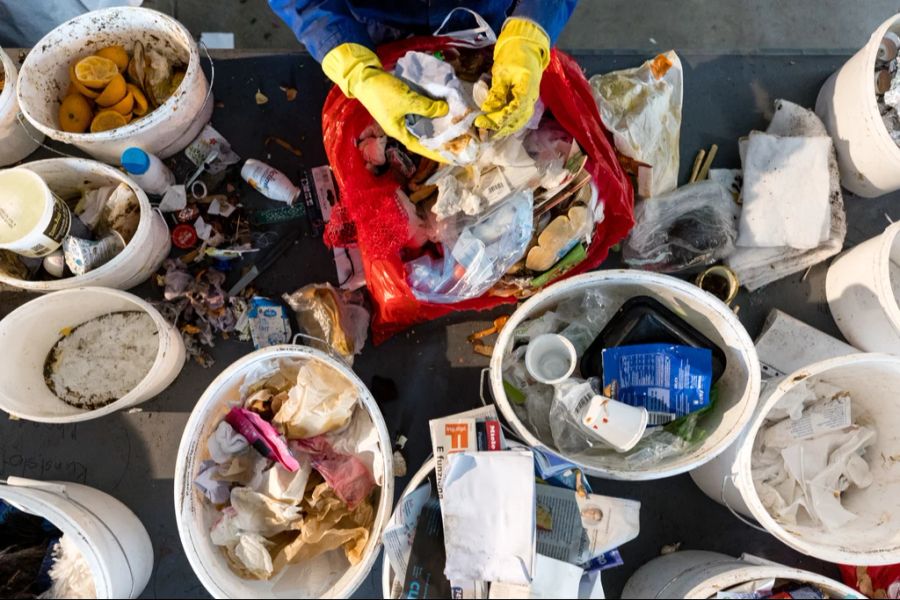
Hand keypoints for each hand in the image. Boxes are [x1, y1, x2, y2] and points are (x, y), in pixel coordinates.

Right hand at [322, 43, 448, 162]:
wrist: (365, 76)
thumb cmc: (383, 93)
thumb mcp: (407, 100)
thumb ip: (427, 107)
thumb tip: (445, 110)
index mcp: (399, 132)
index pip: (421, 147)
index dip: (436, 152)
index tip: (451, 156)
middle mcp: (400, 127)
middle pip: (423, 136)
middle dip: (438, 138)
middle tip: (457, 140)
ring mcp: (400, 116)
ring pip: (422, 124)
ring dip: (435, 124)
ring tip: (452, 125)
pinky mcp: (401, 105)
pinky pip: (419, 112)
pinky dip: (429, 112)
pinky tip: (440, 109)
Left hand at [475, 18, 550, 137]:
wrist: (526, 47)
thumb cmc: (513, 56)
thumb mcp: (501, 72)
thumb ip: (496, 92)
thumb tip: (487, 109)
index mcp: (527, 89)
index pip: (512, 110)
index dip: (496, 119)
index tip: (480, 122)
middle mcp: (531, 98)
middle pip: (516, 120)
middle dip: (499, 128)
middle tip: (482, 133)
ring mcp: (530, 100)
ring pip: (519, 121)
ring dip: (504, 129)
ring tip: (489, 135)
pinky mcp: (526, 101)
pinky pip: (519, 117)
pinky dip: (508, 123)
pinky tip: (498, 128)